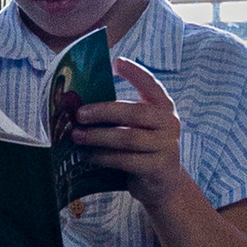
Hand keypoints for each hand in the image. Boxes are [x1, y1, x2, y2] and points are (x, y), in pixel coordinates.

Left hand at [70, 59, 188, 213]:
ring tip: (77, 136)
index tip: (116, 62)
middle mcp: (169, 124)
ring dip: (98, 137)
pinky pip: (126, 160)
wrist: (164, 184)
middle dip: (103, 112)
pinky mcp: (157, 168)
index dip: (135, 73)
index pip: (152, 85)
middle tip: (79, 114)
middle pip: (135, 113)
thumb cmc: (145, 148)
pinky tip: (88, 155)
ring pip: (128, 138)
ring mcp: (166, 147)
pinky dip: (103, 157)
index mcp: (164, 107)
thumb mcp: (141, 126)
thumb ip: (124, 114)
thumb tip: (81, 103)